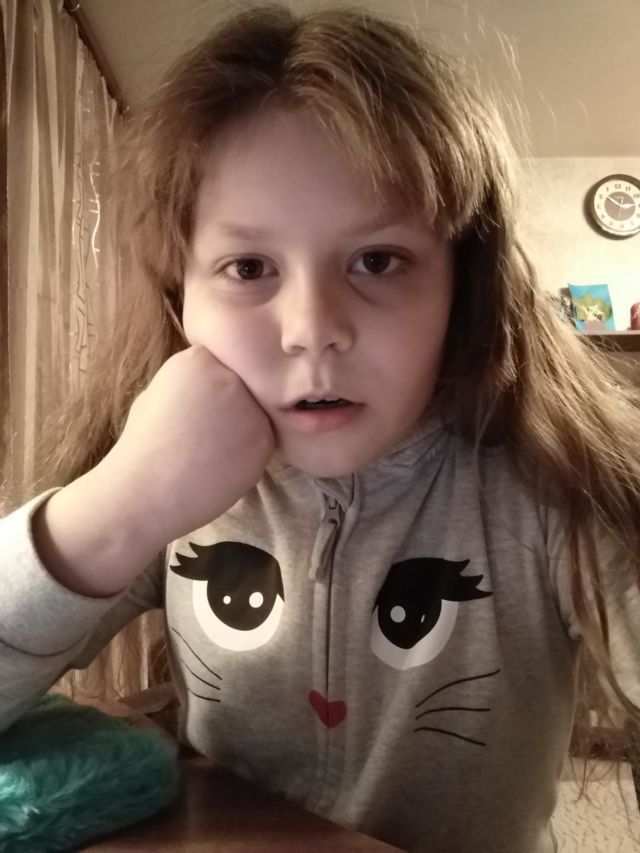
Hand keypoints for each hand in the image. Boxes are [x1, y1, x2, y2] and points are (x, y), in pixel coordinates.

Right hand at [96, 346, 274, 545]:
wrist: (146, 490)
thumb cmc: (143, 445)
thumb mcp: (157, 393)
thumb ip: (191, 381)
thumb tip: (211, 383)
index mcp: (199, 359)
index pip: (219, 366)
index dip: (210, 391)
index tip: (196, 411)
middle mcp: (229, 377)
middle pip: (242, 387)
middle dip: (230, 407)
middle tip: (206, 434)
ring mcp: (251, 408)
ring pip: (255, 414)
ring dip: (242, 430)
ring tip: (212, 452)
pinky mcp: (264, 440)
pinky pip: (262, 441)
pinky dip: (247, 455)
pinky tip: (221, 466)